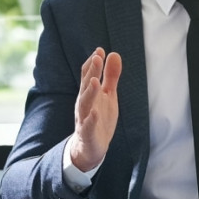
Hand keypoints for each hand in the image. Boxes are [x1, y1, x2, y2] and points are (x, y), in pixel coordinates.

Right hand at [68, 48, 121, 171]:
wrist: (91, 148)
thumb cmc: (99, 117)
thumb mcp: (108, 95)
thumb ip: (111, 76)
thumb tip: (114, 54)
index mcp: (89, 93)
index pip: (88, 75)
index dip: (93, 63)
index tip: (100, 50)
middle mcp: (84, 104)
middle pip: (86, 86)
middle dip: (91, 71)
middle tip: (97, 58)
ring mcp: (84, 119)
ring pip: (85, 104)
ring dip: (89, 92)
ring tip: (95, 80)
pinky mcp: (87, 134)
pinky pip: (87, 127)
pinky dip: (90, 120)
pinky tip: (95, 113)